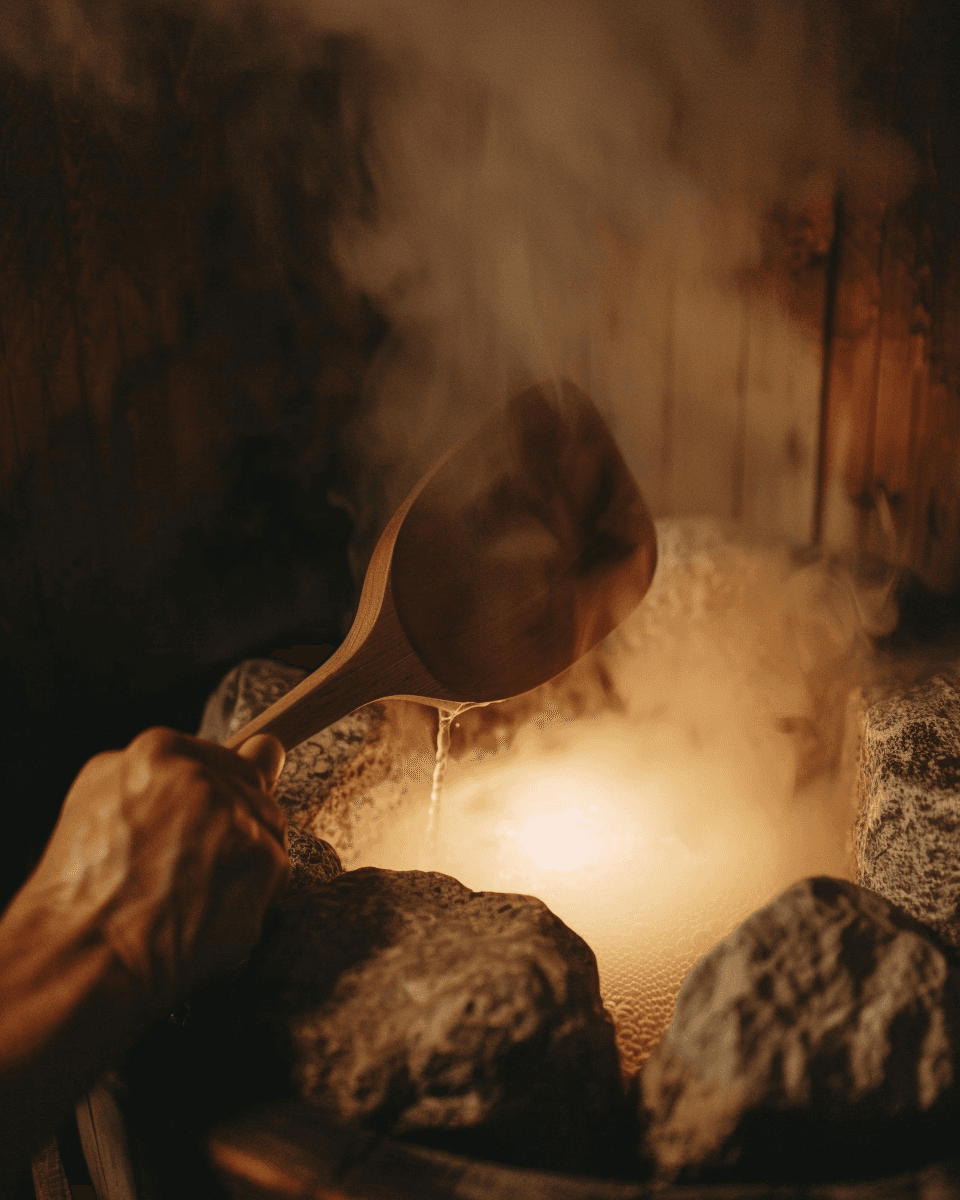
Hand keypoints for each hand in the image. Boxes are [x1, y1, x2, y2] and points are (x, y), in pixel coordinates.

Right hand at [17, 728, 288, 1009]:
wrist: (81, 959)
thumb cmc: (81, 892)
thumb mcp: (101, 801)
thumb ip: (175, 769)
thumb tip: (265, 746)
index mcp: (156, 752)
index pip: (224, 758)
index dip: (214, 802)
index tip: (197, 831)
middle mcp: (200, 775)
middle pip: (253, 791)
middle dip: (233, 829)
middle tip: (187, 873)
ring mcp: (234, 815)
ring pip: (269, 829)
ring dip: (245, 862)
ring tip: (193, 897)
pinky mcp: (262, 858)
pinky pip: (276, 872)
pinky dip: (253, 898)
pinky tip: (210, 917)